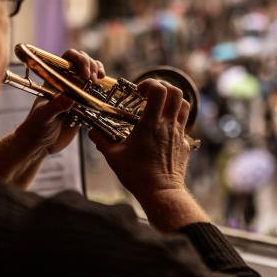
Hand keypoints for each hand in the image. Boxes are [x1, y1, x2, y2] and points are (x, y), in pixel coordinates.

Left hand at [14, 48, 104, 154]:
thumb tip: (70, 97)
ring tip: (100, 80)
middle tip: (93, 78)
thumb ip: (55, 106)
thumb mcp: (43, 116)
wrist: (39, 145)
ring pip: (91, 75)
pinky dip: (103, 91)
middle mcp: (66, 84)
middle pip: (82, 63)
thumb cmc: (35, 128)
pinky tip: (105, 93)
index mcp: (54, 80)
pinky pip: (96, 94)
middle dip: (91, 65)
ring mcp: (76, 95)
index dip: (78, 60)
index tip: (85, 74)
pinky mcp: (84, 107)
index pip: (67, 59)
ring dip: (99, 73)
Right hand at [88, 79, 191, 202]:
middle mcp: (168, 125)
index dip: (150, 84)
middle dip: (163, 86)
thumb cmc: (137, 175)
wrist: (161, 193)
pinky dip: (175, 118)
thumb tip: (91, 131)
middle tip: (150, 94)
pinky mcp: (184, 144)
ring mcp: (179, 134)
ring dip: (173, 99)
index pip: (159, 91)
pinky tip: (163, 128)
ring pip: (184, 105)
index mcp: (151, 124)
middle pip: (176, 92)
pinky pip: (184, 124)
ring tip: (159, 106)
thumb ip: (101, 140)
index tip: (139, 91)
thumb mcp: (113, 157)